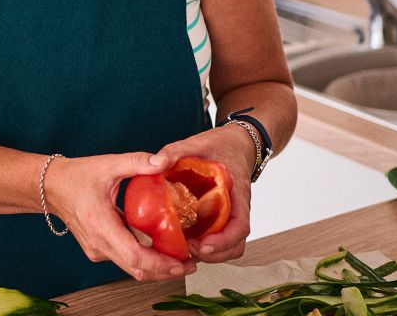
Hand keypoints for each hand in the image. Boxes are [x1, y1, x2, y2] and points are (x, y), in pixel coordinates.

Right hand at [47, 152, 196, 280]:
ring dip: (156, 267)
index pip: (134, 256)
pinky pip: (125, 260)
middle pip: (137, 270)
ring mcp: (97, 250)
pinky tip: (160, 250)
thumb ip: (137, 162)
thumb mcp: (108, 164)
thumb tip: (164, 161)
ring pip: (132, 269)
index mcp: (100, 224)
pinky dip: (144, 260)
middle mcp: (98, 243)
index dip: (160, 264)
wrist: (51, 186)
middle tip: (191, 263)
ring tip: (181, 258)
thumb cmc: (76, 176)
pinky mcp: (98, 250)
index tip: (181, 263)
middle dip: (166, 271)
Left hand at [151, 127, 255, 263]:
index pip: (239, 226)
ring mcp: (231, 214)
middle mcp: (237, 209)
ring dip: (210, 253)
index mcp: (236, 194)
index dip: (223, 241)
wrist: (237, 143)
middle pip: (235, 244)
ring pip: (229, 245)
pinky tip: (186, 239)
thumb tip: (157, 161)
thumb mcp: (198, 143)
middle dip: (213, 253)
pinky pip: (220, 236)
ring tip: (185, 249)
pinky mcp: (222, 216)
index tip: (203, 246)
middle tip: (187, 250)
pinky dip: (206, 244)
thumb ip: (176, 151)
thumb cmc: (222, 145)